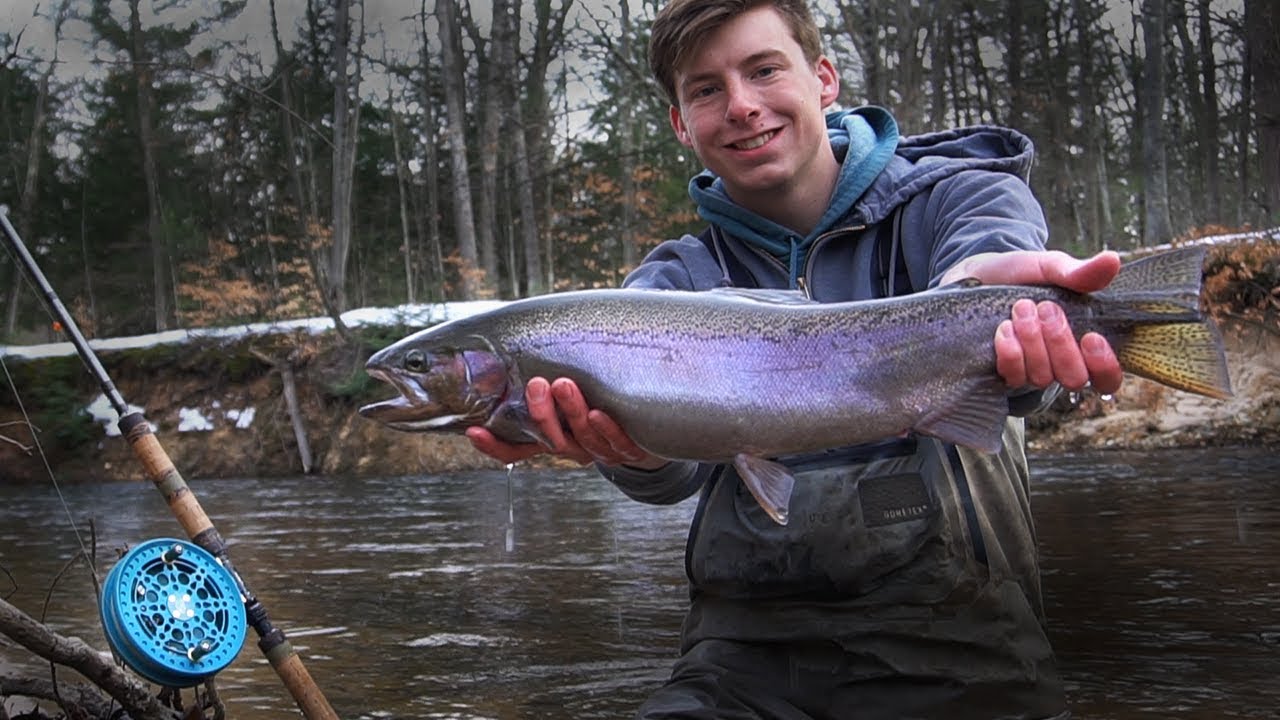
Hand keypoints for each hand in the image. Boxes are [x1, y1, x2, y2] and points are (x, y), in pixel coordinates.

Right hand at [465, 377, 667, 469]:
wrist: (656, 422)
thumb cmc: (606, 394)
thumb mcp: (576, 383)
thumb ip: (551, 367)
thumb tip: (524, 326)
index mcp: (554, 436)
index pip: (515, 449)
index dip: (494, 445)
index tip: (474, 430)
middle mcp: (574, 448)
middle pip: (549, 441)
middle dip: (541, 414)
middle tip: (537, 384)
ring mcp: (601, 451)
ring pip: (582, 440)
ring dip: (572, 413)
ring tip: (565, 384)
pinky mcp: (630, 450)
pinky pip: (618, 444)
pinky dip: (608, 430)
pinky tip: (599, 413)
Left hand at [941, 250, 1124, 393]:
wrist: (976, 277)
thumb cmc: (1021, 275)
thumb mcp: (1050, 268)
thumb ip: (1080, 272)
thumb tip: (1112, 259)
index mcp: (1083, 342)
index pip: (1107, 376)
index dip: (1104, 366)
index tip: (1091, 337)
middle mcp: (1060, 363)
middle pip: (1075, 378)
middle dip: (1061, 342)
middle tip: (1046, 308)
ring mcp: (1031, 371)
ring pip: (1043, 377)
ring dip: (1033, 341)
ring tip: (1021, 308)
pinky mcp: (1004, 372)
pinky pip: (1013, 377)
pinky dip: (1011, 353)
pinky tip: (1003, 330)